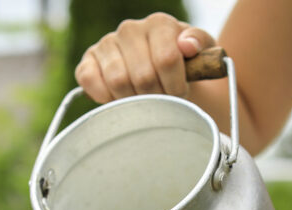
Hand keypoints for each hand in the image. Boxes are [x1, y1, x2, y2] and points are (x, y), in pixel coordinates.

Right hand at [75, 12, 215, 102]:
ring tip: (145, 102)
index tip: (180, 94)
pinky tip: (122, 100)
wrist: (164, 75)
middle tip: (163, 102)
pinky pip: (89, 80)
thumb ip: (201, 44)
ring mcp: (107, 44)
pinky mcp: (88, 61)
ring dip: (134, 102)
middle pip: (143, 76)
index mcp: (159, 24)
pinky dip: (105, 97)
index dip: (175, 86)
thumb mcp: (203, 54)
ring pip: (118, 82)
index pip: (166, 60)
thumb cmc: (186, 65)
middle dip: (157, 98)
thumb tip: (187, 45)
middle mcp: (130, 29)